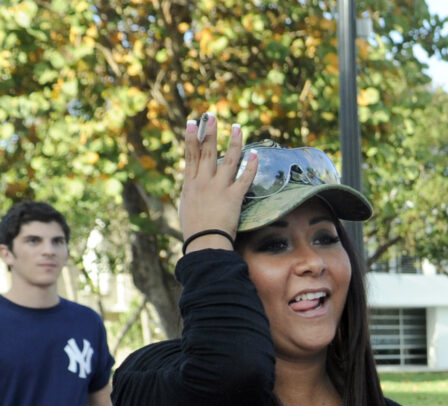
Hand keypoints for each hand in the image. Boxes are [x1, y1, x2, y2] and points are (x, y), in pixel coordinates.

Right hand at [178, 114, 256, 249]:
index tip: (193, 123)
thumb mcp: (186, 207)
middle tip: (212, 115)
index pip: (190, 155)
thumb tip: (192, 187)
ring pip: (228, 160)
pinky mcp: (234, 197)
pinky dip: (251, 166)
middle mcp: (203, 182)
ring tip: (238, 127)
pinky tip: (255, 153)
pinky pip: (245, 178)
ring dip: (234, 142)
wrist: (204, 242)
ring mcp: (219, 188)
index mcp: (190, 184)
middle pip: (207, 152)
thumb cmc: (194, 230)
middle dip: (210, 132)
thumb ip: (191, 193)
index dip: (192, 137)